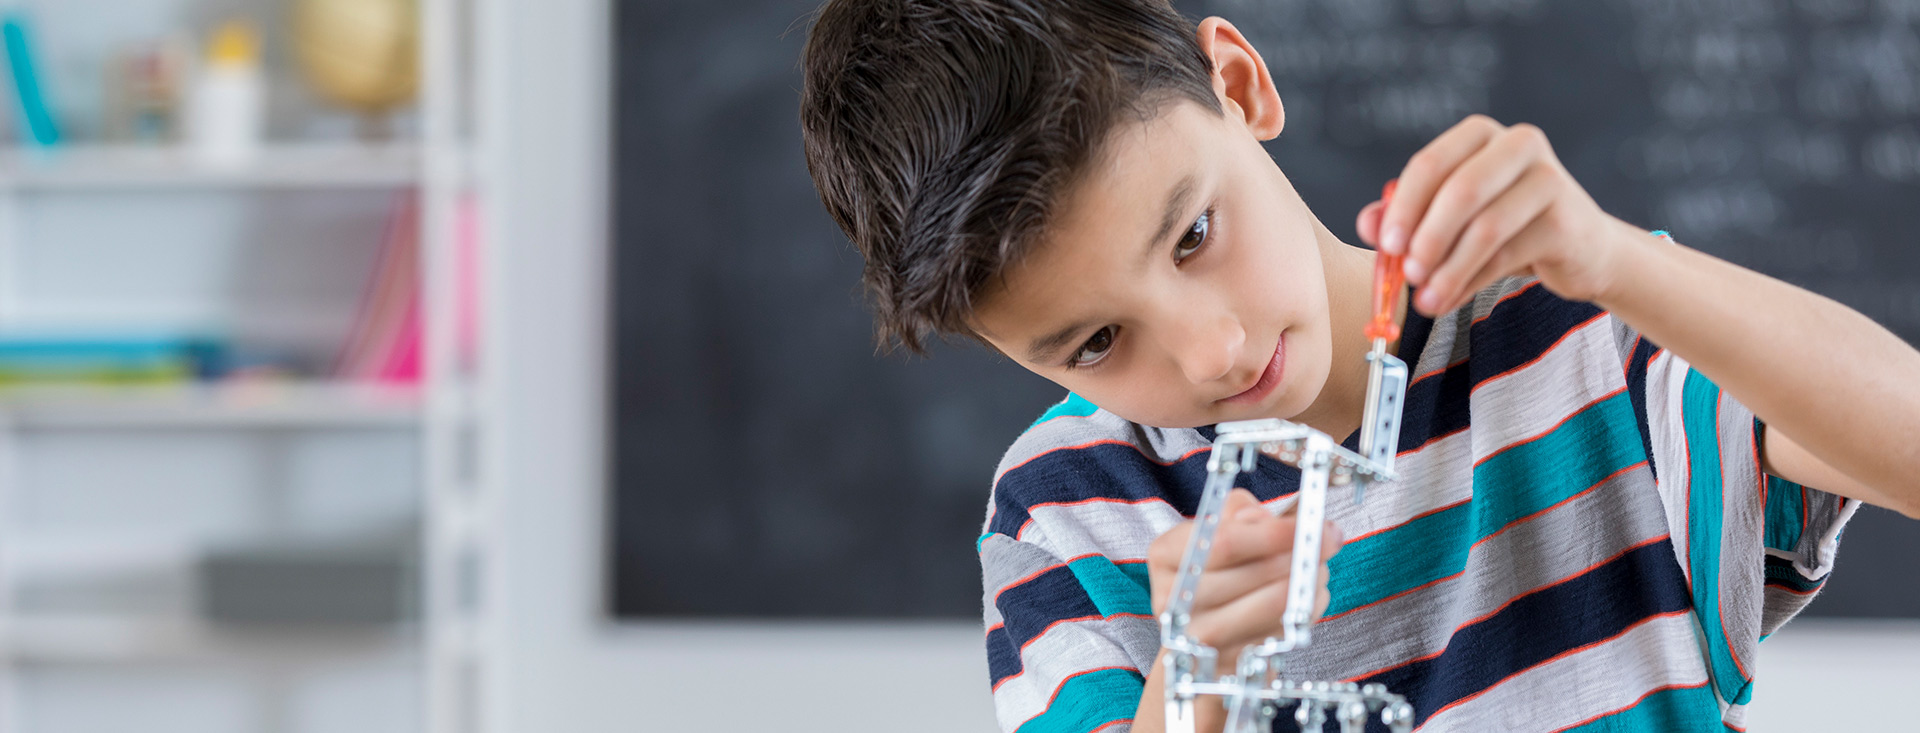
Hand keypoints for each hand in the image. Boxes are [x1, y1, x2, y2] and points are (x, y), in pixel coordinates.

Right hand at [1146, 488, 1343, 658]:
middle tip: (1327, 541)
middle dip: (1300, 555)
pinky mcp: (1227, 661)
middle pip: (1251, 574)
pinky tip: (1308, 594)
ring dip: (1308, 582)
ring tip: (1318, 567)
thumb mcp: (1217, 529)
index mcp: (1166, 555)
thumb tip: (1265, 519)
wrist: (1200, 630)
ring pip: (1271, 605)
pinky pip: (1280, 631)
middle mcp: (1174, 598)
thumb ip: (1238, 512)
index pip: (1224, 541)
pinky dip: (1305, 609)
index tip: (1310, 523)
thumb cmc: (1215, 570)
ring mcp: (1198, 635)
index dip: (1274, 533)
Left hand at [1356, 115, 1641, 316]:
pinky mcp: (1566, 220)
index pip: (1430, 164)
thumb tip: (1368, 224)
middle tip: (1408, 275)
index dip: (1404, 207)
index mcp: (1481, 135)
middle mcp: (1519, 144)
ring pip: (1486, 228)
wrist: (1581, 248)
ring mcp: (1549, 178)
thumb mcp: (1452, 217)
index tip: (1387, 245)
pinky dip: (1471, 282)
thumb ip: (1407, 216)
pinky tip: (1450, 300)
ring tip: (1426, 299)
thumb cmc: (1506, 226)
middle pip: (1460, 191)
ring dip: (1448, 270)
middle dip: (1427, 238)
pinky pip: (1507, 255)